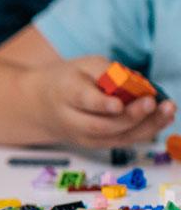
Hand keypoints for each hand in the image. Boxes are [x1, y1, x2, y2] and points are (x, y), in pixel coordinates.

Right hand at [36, 56, 175, 147]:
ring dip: (145, 127)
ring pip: (115, 138)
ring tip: (167, 110)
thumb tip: (138, 84)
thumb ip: (108, 72)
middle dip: (130, 117)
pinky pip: (123, 141)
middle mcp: (71, 121)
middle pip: (101, 126)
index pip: (82, 102)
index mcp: (64, 94)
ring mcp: (83, 137)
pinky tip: (165, 118)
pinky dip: (147, 131)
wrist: (41, 105)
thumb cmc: (67, 80)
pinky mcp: (96, 144)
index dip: (100, 104)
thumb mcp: (82, 65)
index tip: (118, 104)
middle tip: (151, 102)